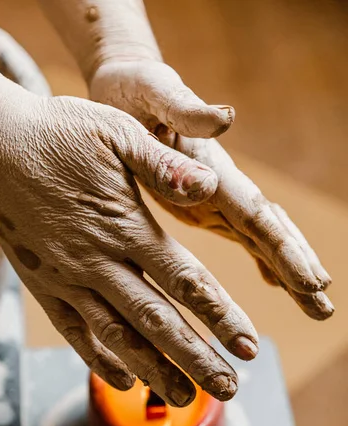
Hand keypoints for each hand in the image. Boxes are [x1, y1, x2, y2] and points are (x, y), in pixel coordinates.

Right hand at [0, 89, 258, 404]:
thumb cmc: (59, 134)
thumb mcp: (117, 134)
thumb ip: (164, 166)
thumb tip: (211, 184)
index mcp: (126, 226)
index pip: (184, 281)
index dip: (220, 316)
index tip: (249, 346)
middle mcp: (99, 262)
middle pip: (156, 321)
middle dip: (196, 359)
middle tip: (230, 390)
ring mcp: (67, 279)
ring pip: (117, 336)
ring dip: (154, 370)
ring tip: (185, 400)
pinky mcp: (43, 286)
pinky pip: (74, 332)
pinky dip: (99, 360)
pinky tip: (124, 382)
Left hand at [91, 60, 332, 319]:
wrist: (127, 89)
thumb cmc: (137, 92)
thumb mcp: (155, 96)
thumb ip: (187, 110)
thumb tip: (227, 117)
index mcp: (212, 167)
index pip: (256, 214)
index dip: (284, 249)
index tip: (312, 282)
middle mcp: (222, 185)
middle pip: (269, 231)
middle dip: (297, 268)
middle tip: (324, 308)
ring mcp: (216, 197)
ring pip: (262, 238)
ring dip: (288, 271)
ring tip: (316, 304)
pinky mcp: (203, 203)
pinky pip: (242, 236)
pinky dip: (262, 261)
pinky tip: (274, 283)